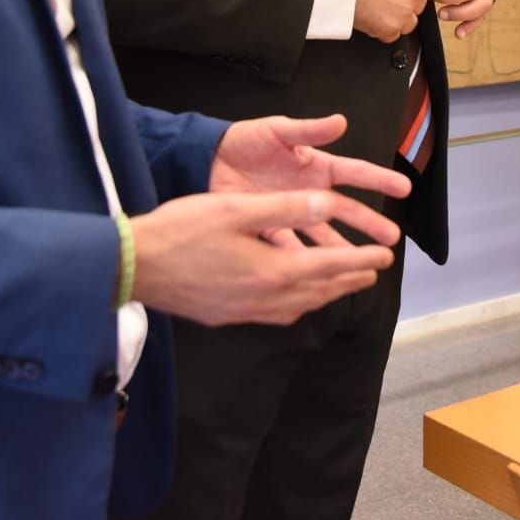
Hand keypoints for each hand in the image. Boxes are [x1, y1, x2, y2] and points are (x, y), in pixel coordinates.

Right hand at [129, 191, 395, 326]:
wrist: (133, 268)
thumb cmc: (182, 231)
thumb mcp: (237, 208)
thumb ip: (286, 208)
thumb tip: (328, 205)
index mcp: (274, 270)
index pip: (331, 267)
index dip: (362, 259)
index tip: (386, 255)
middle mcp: (265, 298)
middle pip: (320, 291)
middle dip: (351, 279)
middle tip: (374, 270)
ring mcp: (245, 311)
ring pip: (300, 306)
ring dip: (327, 294)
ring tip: (343, 284)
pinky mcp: (227, 315)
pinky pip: (277, 313)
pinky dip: (298, 304)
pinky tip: (294, 298)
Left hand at [209, 114, 410, 247]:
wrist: (206, 159)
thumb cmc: (244, 141)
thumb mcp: (276, 130)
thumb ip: (308, 129)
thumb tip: (340, 121)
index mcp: (315, 165)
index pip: (354, 172)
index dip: (379, 179)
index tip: (403, 188)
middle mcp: (308, 192)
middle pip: (345, 210)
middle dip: (369, 224)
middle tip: (390, 239)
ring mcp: (290, 212)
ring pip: (322, 234)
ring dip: (341, 249)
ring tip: (359, 265)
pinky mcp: (268, 227)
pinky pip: (289, 246)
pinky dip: (301, 259)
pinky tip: (313, 271)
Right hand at [351, 0, 427, 41]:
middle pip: (416, 5)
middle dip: (401, 5)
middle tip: (380, 0)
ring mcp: (406, 10)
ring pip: (407, 23)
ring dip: (393, 20)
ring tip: (373, 9)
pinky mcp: (392, 27)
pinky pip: (391, 35)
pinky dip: (380, 30)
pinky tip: (367, 17)